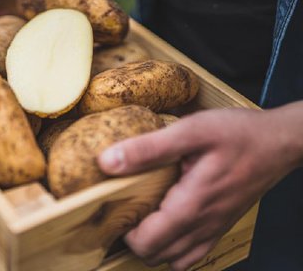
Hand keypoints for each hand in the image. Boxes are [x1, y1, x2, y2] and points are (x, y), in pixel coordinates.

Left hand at [98, 103, 302, 269]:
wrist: (280, 142)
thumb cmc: (239, 134)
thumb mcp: (191, 131)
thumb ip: (148, 148)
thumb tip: (107, 162)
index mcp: (192, 206)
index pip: (146, 242)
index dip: (122, 230)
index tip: (113, 206)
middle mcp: (203, 226)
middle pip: (156, 255)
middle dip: (133, 238)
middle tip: (124, 210)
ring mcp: (214, 229)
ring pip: (175, 259)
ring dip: (153, 245)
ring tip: (142, 217)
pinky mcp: (221, 224)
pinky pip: (194, 253)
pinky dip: (175, 248)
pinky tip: (168, 223)